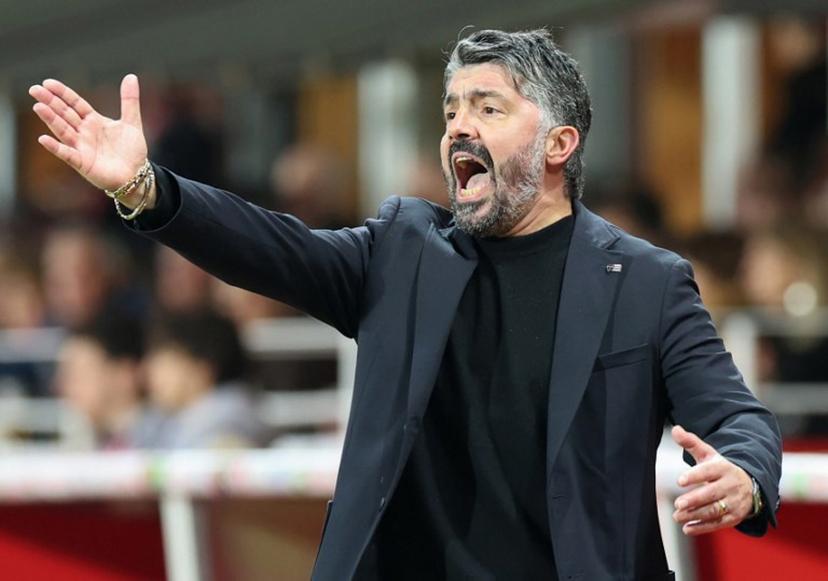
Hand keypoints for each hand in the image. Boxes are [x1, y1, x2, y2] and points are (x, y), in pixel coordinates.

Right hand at [29, 74, 150, 206]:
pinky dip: (56, 147)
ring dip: (50, 120)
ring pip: (63, 131)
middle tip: (34, 90)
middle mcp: (84, 133)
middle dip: (50, 102)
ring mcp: (82, 147)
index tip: (48, 82)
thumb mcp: (132, 122)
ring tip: (38, 107)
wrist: (137, 175)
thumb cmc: (131, 151)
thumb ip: (129, 101)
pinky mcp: (83, 163)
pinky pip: (67, 154)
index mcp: (93, 121)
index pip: (75, 104)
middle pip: (65, 114)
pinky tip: (44, 139)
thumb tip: (131, 76)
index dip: (62, 93)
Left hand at [671, 425, 752, 535]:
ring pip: (715, 510)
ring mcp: (734, 503)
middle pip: (712, 494)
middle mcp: (731, 486)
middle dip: (695, 499)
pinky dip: (702, 527)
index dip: (695, 476)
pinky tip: (687, 528)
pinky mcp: (734, 517)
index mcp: (723, 468)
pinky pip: (718, 524)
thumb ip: (691, 442)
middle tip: (677, 504)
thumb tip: (675, 429)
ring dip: (695, 515)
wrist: (748, 485)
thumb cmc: (720, 469)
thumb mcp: (709, 454)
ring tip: (677, 516)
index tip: (679, 480)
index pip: (709, 472)